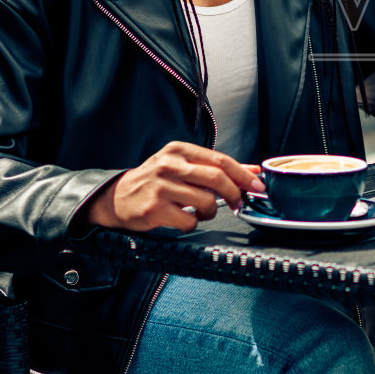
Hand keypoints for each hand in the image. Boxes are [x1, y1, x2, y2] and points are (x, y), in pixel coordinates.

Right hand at [80, 141, 264, 232]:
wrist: (117, 198)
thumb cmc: (157, 181)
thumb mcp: (183, 166)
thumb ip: (216, 168)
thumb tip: (253, 171)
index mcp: (179, 150)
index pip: (220, 160)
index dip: (243, 174)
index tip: (257, 185)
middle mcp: (169, 165)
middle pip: (216, 178)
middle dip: (234, 194)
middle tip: (238, 204)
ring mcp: (161, 187)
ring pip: (205, 201)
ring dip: (211, 211)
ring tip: (202, 210)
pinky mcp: (154, 210)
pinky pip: (189, 221)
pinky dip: (193, 223)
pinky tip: (184, 218)